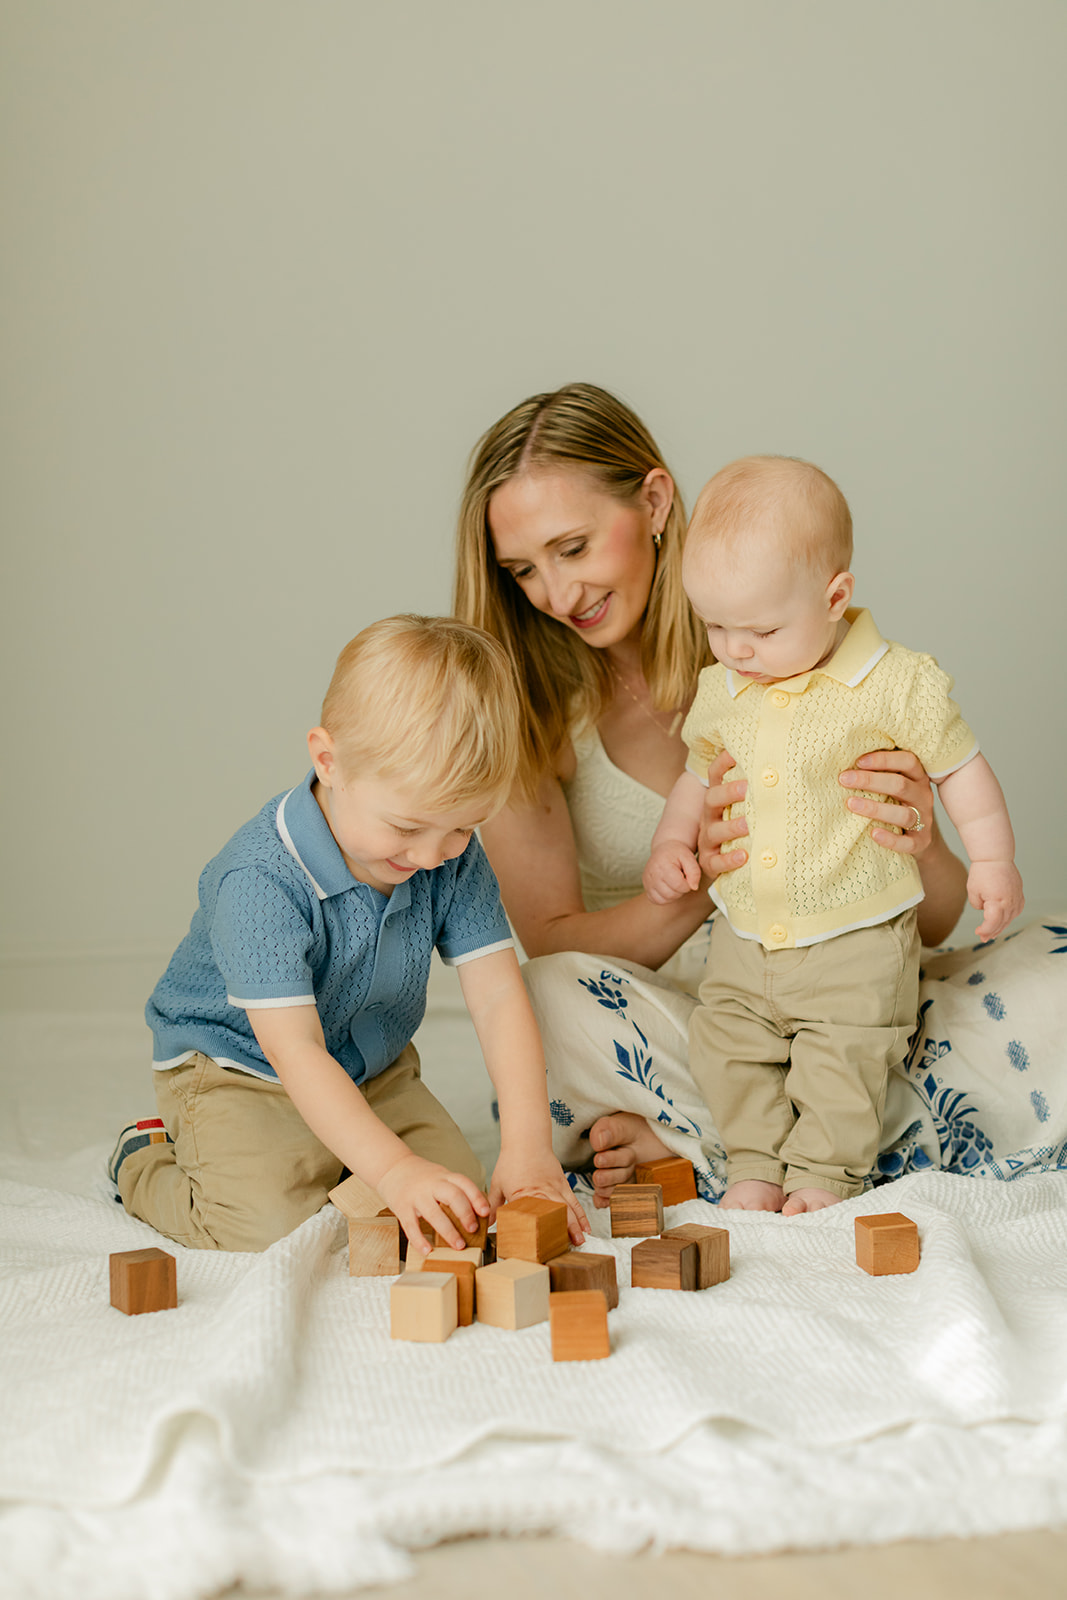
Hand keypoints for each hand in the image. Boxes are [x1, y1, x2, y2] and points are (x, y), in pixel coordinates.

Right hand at [376, 1153, 489, 1256]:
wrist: (391, 1167)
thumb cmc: (421, 1176)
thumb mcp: (441, 1176)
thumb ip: (455, 1191)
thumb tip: (477, 1213)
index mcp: (444, 1176)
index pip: (464, 1183)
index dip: (477, 1197)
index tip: (485, 1212)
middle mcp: (431, 1184)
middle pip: (453, 1196)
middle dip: (465, 1214)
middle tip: (473, 1230)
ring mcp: (416, 1196)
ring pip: (434, 1213)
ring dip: (448, 1231)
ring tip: (459, 1245)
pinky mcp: (402, 1207)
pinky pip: (411, 1226)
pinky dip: (419, 1240)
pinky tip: (427, 1250)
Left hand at [489, 1151, 588, 1244]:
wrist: (527, 1140)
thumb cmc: (512, 1161)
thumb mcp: (497, 1184)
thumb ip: (492, 1205)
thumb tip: (485, 1223)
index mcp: (523, 1194)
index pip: (528, 1216)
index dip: (533, 1232)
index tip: (538, 1247)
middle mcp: (542, 1191)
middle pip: (554, 1214)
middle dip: (562, 1232)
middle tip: (568, 1248)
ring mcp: (555, 1187)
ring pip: (568, 1209)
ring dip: (576, 1226)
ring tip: (580, 1241)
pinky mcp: (563, 1183)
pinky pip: (574, 1201)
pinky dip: (581, 1214)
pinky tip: (585, 1226)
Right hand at [643, 840, 700, 904]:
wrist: (664, 849)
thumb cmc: (677, 854)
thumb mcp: (689, 857)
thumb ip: (695, 872)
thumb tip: (694, 887)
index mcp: (662, 865)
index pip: (678, 885)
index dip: (687, 885)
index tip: (688, 877)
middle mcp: (652, 874)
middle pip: (671, 894)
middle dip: (681, 890)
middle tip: (682, 880)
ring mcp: (647, 882)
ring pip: (664, 899)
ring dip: (674, 895)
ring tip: (676, 883)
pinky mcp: (646, 888)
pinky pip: (656, 900)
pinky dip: (665, 898)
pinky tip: (669, 888)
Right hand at [695, 749, 748, 878]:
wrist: (719, 863)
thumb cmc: (742, 829)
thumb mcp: (745, 807)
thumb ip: (761, 792)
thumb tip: (794, 769)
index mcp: (719, 799)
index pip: (715, 775)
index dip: (722, 762)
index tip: (736, 752)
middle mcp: (710, 816)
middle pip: (711, 799)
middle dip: (728, 792)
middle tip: (746, 788)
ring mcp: (708, 840)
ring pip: (713, 831)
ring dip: (730, 827)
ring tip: (747, 825)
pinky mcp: (710, 862)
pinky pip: (716, 862)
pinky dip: (728, 859)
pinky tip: (743, 856)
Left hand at [838, 748, 936, 857]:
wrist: (918, 838)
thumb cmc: (897, 803)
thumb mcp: (894, 784)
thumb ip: (879, 772)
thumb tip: (845, 758)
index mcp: (918, 777)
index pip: (908, 761)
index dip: (884, 760)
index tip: (858, 761)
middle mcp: (923, 796)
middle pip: (901, 785)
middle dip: (870, 780)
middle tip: (844, 779)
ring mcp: (924, 820)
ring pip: (904, 814)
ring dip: (876, 808)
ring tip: (851, 804)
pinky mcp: (920, 842)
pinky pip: (908, 843)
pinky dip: (890, 839)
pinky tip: (873, 833)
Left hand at [967, 861, 1024, 941]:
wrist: (995, 857)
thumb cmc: (982, 872)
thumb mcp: (973, 891)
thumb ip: (978, 906)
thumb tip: (985, 911)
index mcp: (998, 902)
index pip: (993, 923)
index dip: (985, 930)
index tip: (977, 932)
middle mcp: (1010, 902)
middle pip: (1001, 923)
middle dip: (991, 932)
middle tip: (983, 938)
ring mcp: (1017, 899)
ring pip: (1009, 919)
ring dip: (1000, 927)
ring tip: (991, 933)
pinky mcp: (1020, 895)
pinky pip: (1015, 911)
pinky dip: (1008, 918)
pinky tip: (1001, 921)